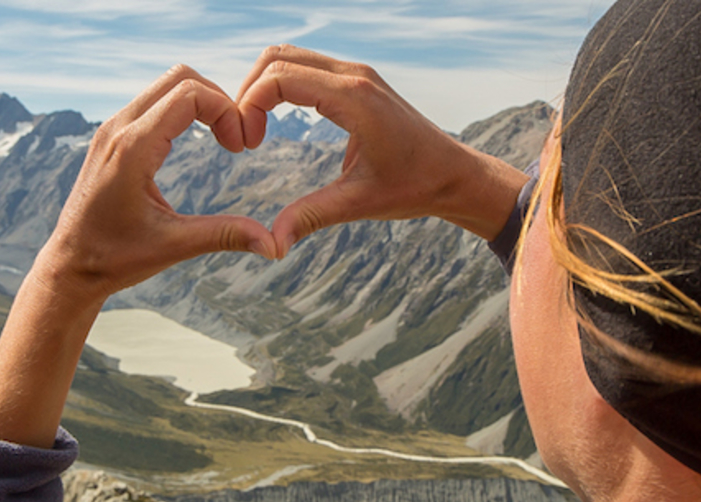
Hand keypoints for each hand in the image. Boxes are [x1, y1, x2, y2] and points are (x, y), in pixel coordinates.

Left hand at [36, 64, 276, 307]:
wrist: (68, 266)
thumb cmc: (115, 258)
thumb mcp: (174, 246)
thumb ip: (226, 236)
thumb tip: (276, 245)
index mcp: (133, 149)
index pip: (190, 94)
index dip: (227, 111)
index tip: (241, 147)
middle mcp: (118, 129)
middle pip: (180, 78)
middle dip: (220, 100)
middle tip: (237, 140)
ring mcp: (112, 129)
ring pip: (167, 85)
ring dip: (203, 104)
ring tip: (224, 140)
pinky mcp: (113, 137)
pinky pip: (155, 102)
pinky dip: (185, 111)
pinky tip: (201, 142)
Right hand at [236, 45, 528, 254]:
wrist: (456, 175)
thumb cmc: (416, 187)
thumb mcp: (360, 203)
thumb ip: (312, 216)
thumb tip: (272, 244)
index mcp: (354, 98)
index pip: (279, 78)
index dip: (249, 106)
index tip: (247, 146)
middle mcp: (355, 75)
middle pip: (276, 57)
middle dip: (249, 92)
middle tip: (244, 137)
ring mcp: (358, 73)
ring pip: (290, 57)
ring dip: (264, 87)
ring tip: (256, 130)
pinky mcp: (359, 80)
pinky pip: (308, 67)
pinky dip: (283, 85)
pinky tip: (277, 120)